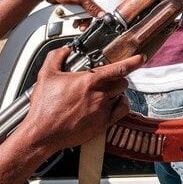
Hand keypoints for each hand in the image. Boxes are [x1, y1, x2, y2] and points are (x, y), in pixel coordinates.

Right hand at [22, 48, 142, 153]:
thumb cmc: (44, 108)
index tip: (140, 58)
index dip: (133, 61)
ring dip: (116, 91)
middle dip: (118, 78)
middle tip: (108, 79)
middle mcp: (99, 96)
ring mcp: (102, 111)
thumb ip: (56, 57)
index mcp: (88, 81)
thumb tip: (65, 50)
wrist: (42, 133)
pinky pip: (121, 111)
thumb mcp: (46, 75)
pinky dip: (120, 105)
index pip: (119, 68)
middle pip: (122, 82)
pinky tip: (112, 103)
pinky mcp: (103, 124)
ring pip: (121, 95)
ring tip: (104, 92)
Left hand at [37, 0, 106, 16]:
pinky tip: (75, 21)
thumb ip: (92, 7)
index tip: (105, 16)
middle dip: (92, 17)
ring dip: (84, 19)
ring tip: (79, 24)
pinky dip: (78, 18)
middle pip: (98, 8)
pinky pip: (81, 13)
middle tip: (88, 22)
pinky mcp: (77, 3)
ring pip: (89, 12)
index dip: (108, 8)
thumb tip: (102, 14)